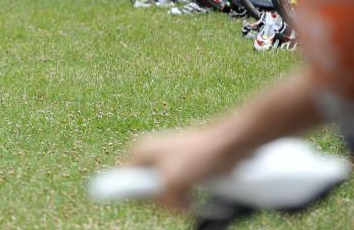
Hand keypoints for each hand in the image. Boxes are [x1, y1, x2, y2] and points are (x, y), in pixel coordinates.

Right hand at [125, 125, 240, 211]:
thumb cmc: (199, 155)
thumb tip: (164, 206)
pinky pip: (175, 193)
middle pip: (144, 189)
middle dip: (161, 200)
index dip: (134, 193)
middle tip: (176, 201)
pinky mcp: (181, 171)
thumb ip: (161, 197)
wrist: (228, 147)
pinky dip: (183, 200)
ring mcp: (165, 163)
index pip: (125, 178)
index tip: (148, 203)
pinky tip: (193, 198)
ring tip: (188, 198)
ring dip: (174, 202)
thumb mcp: (173, 180)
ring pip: (161, 194)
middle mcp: (149, 156)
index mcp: (140, 151)